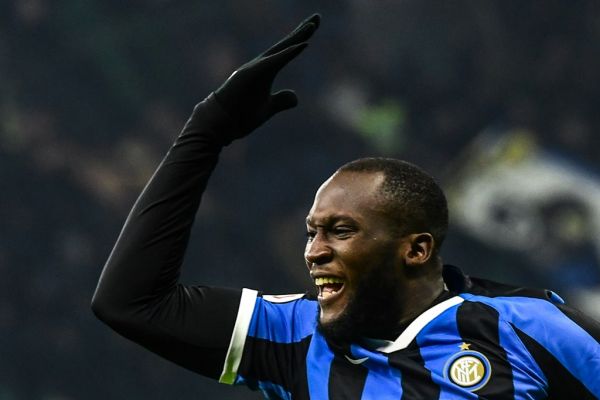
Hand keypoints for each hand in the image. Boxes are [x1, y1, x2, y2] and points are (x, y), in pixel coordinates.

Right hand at [214, 13, 319, 141]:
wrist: (219, 124)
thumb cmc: (240, 115)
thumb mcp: (267, 108)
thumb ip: (281, 101)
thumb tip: (296, 97)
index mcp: (265, 72)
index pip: (287, 51)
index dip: (301, 38)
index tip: (314, 25)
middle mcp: (260, 66)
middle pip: (285, 45)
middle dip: (302, 30)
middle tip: (318, 17)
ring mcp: (254, 69)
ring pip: (279, 50)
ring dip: (296, 37)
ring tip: (312, 25)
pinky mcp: (249, 75)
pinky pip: (273, 62)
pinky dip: (287, 54)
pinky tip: (302, 45)